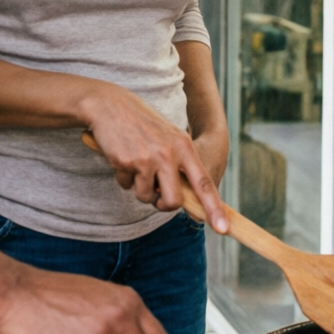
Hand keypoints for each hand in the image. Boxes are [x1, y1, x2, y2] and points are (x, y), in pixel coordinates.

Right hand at [78, 85, 228, 232]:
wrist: (110, 105)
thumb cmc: (141, 123)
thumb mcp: (168, 137)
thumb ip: (179, 164)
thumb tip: (178, 197)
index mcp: (184, 147)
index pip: (204, 184)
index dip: (214, 208)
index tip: (222, 228)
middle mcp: (169, 154)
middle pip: (173, 201)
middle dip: (163, 205)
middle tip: (156, 195)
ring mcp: (148, 159)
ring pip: (146, 196)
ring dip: (139, 188)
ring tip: (135, 165)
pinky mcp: (127, 162)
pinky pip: (126, 185)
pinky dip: (123, 177)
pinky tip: (121, 157)